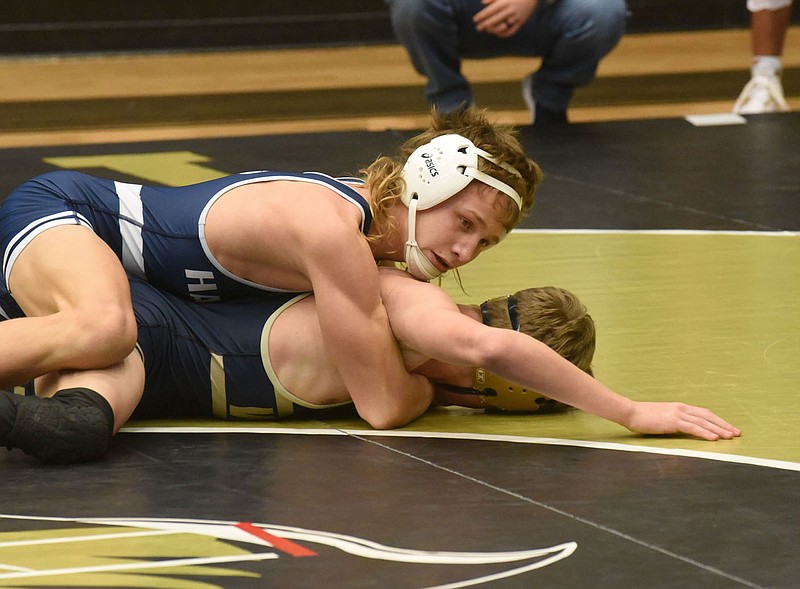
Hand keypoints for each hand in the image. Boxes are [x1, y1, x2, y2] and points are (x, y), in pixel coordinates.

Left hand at [474, 0, 538, 38]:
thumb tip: (482, 2)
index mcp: (505, 2)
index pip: (491, 10)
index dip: (482, 16)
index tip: (475, 19)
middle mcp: (510, 10)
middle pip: (495, 20)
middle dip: (484, 24)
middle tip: (477, 28)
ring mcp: (516, 17)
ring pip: (502, 27)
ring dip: (493, 30)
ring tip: (487, 30)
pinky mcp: (521, 22)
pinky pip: (511, 31)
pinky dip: (504, 34)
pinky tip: (498, 34)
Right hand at [625, 402, 740, 440]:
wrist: (630, 412)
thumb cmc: (642, 417)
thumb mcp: (662, 417)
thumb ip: (674, 421)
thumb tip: (683, 429)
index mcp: (679, 407)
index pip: (704, 413)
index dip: (717, 420)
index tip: (728, 427)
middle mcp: (681, 408)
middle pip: (708, 416)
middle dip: (723, 425)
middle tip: (736, 433)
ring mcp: (677, 414)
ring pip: (703, 421)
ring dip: (718, 429)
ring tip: (730, 436)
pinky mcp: (672, 421)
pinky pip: (693, 427)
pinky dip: (705, 432)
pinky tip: (714, 438)